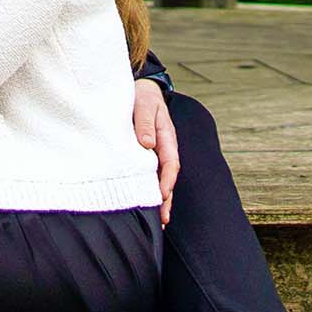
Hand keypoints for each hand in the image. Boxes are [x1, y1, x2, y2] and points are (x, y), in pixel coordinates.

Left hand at [133, 79, 179, 225]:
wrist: (141, 89)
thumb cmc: (142, 97)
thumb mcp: (143, 105)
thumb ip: (145, 123)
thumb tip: (147, 144)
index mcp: (167, 137)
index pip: (170, 162)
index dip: (167, 179)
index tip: (162, 195)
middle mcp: (163, 148)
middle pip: (168, 177)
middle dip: (167, 198)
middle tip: (163, 219)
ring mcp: (155, 153)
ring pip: (159, 179)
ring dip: (160, 199)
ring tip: (159, 221)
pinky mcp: (145, 155)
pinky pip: (148, 174)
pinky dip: (148, 189)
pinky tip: (144, 203)